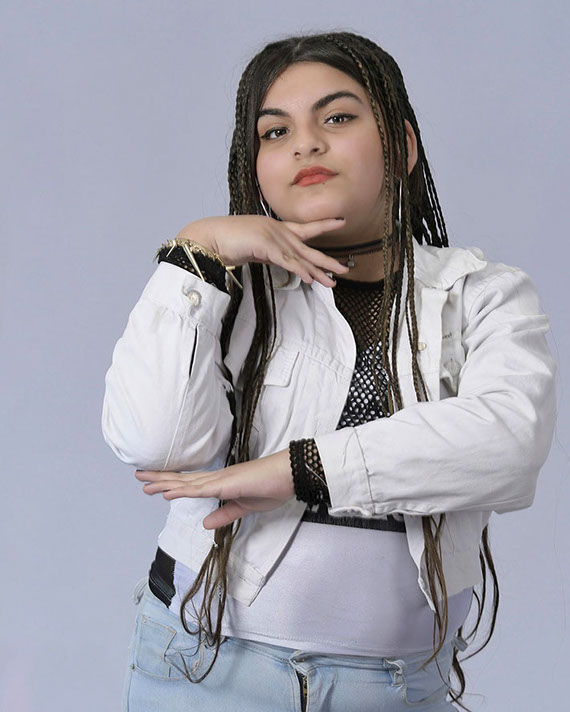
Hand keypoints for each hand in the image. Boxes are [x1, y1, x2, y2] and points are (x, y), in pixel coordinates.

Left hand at [135, 448, 294, 529]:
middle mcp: (216, 478)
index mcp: (221, 483)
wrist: (287, 475)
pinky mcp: (225, 484)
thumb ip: (224, 514)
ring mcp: (219, 479)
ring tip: (144, 482)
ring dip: (164, 482)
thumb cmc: (270, 487)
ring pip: (186, 482)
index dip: (172, 483)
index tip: (155, 484)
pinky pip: (199, 489)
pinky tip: (167, 491)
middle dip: (160, 479)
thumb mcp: (244, 508)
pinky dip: (182, 490)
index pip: (191, 484)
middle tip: (139, 477)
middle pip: (182, 479)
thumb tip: (206, 523)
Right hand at [174, 214, 349, 286]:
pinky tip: (310, 278)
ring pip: (300, 257)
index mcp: (275, 228)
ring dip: (317, 271)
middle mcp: (277, 230)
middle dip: (327, 259)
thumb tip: (280, 262)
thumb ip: (268, 253)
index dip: (323, 225)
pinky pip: (287, 260)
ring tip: (332, 281)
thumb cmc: (226, 242)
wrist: (208, 238)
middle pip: (308, 247)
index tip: (339, 222)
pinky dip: (299, 270)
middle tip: (345, 268)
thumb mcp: (253, 247)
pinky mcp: (264, 245)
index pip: (304, 228)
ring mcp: (271, 236)